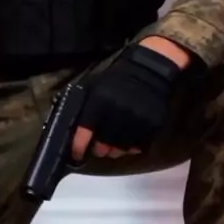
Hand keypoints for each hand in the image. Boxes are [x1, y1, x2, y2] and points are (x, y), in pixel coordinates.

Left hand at [71, 43, 182, 162]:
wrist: (148, 70)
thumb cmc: (116, 79)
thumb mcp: (94, 87)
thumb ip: (83, 107)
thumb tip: (71, 127)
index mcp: (98, 103)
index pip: (83, 134)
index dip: (78, 148)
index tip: (76, 154)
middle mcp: (116, 115)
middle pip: (103, 147)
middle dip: (98, 149)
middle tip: (99, 146)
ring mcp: (136, 122)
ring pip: (120, 150)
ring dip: (115, 150)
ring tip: (114, 144)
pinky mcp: (152, 126)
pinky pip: (138, 147)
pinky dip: (131, 147)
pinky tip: (129, 140)